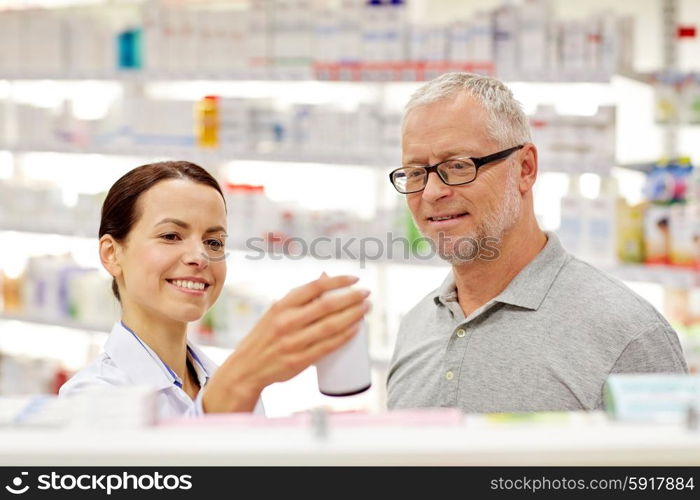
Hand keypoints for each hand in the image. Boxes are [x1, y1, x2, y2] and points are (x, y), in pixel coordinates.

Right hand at [202, 274, 369, 412]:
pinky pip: (327, 346)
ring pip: (330, 326)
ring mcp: (292, 342)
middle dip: (351, 298)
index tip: (354, 279)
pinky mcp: (298, 360)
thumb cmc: (266, 336)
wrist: (246, 367)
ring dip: (352, 316)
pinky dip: (344, 337)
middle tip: (366, 294)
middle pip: (326, 306)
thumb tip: (325, 278)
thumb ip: (299, 298)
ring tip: (365, 309)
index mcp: (281, 306)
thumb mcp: (276, 312)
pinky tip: (355, 329)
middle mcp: (286, 322)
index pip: (314, 287)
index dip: (337, 281)